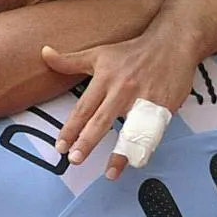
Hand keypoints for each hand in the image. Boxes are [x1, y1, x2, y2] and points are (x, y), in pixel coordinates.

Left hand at [42, 32, 216, 180]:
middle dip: (87, 141)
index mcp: (105, 79)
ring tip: (110, 173)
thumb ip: (70, 60)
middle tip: (74, 160)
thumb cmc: (132, 52)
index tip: (60, 147)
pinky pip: (153, 131)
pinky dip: (145, 147)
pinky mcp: (164, 106)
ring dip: (120, 153)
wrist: (172, 43)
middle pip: (101, 120)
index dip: (70, 129)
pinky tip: (137, 161)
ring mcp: (144, 99)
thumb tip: (44, 53)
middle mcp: (122, 90)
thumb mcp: (99, 53)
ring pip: (129, 130)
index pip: (83, 108)